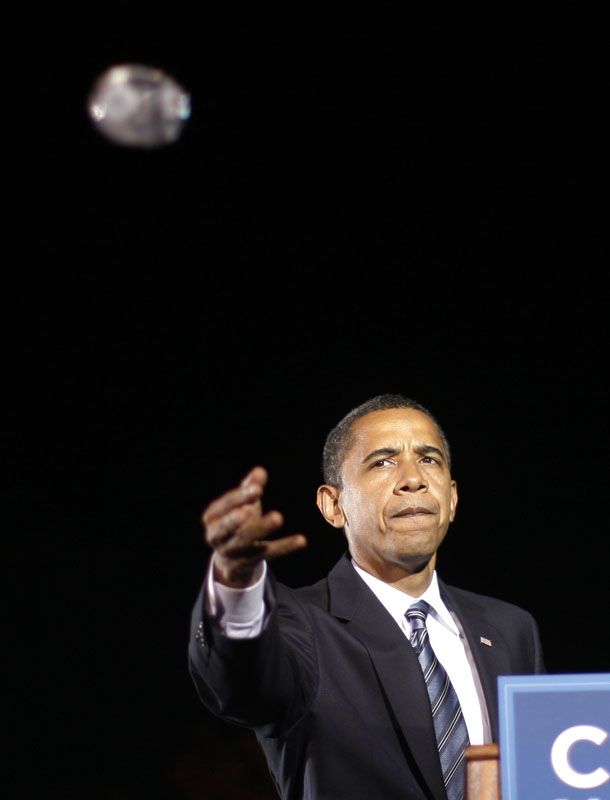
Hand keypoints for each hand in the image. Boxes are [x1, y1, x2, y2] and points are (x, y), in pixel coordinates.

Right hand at [203, 466, 306, 587]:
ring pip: (246, 542)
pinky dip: (285, 546)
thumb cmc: (235, 523)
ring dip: (262, 529)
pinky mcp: (248, 563)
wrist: (229, 559)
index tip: (258, 489)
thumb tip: (260, 471)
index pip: (224, 505)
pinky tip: (301, 540)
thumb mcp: (240, 504)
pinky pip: (268, 553)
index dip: (240, 497)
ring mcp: (231, 552)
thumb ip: (249, 487)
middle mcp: (217, 536)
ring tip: (279, 517)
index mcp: (212, 517)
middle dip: (236, 519)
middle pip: (226, 528)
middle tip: (249, 510)